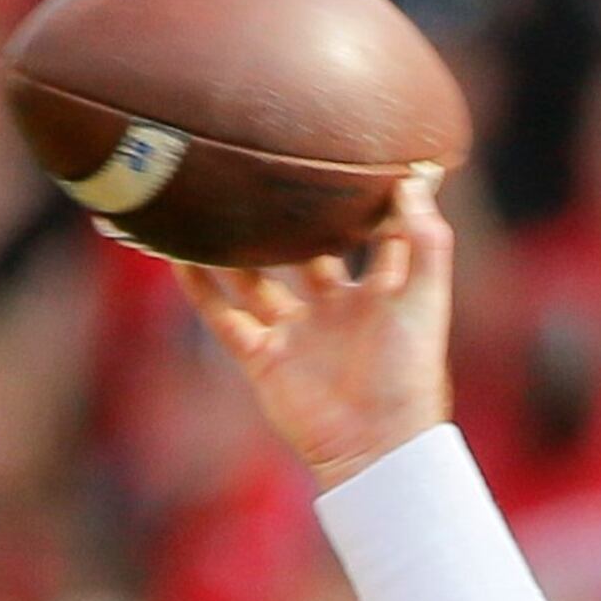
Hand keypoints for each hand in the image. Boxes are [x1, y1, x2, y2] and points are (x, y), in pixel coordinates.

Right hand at [167, 169, 456, 488]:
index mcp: (378, 297)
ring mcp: (296, 335)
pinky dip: (198, 286)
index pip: (370, 237)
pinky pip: (222, 316)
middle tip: (259, 167)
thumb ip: (423, 241)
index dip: (363, 202)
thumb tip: (410, 180)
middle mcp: (334, 311)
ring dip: (231, 246)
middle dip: (284, 219)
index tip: (345, 154)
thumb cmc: (408, 374)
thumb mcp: (424, 300)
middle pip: (303, 252)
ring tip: (205, 200)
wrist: (377, 446)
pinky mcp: (263, 359)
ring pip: (253, 279)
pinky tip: (176, 251)